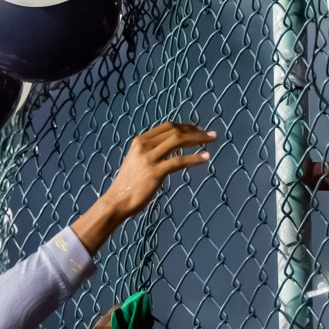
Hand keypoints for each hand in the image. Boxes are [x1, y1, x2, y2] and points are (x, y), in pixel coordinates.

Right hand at [72, 122, 215, 252]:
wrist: (117, 202)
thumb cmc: (128, 185)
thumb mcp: (137, 162)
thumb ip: (150, 153)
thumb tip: (171, 150)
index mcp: (140, 141)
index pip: (167, 127)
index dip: (185, 126)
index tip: (197, 130)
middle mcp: (144, 146)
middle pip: (175, 131)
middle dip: (195, 131)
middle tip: (210, 134)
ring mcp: (149, 158)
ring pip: (178, 141)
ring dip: (198, 139)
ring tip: (211, 140)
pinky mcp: (155, 172)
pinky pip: (179, 161)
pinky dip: (195, 158)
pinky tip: (206, 157)